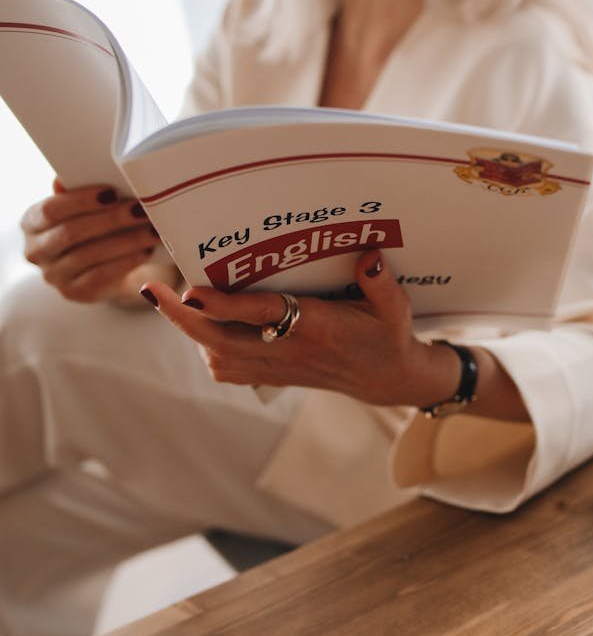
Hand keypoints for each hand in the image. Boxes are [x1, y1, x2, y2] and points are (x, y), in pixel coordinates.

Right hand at [21, 178, 162, 303]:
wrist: (104, 265)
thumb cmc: (92, 227)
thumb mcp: (83, 207)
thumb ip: (76, 191)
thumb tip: (66, 178)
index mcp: (32, 222)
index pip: (50, 210)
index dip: (81, 200)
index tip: (112, 192)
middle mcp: (36, 251)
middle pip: (71, 233)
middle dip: (109, 220)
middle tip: (139, 209)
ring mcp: (54, 275)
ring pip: (88, 256)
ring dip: (125, 241)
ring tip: (151, 230)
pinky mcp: (75, 293)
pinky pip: (101, 276)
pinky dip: (126, 261)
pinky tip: (145, 250)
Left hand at [142, 251, 462, 407]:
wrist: (389, 381)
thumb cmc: (389, 337)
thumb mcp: (396, 309)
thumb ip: (382, 283)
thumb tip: (369, 254)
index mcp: (314, 329)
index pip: (260, 315)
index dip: (222, 305)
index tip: (190, 290)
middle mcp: (288, 351)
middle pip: (221, 340)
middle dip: (182, 318)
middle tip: (153, 289)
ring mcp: (278, 368)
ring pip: (218, 357)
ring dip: (191, 331)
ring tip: (173, 300)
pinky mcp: (273, 375)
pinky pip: (228, 369)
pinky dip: (208, 349)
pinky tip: (204, 326)